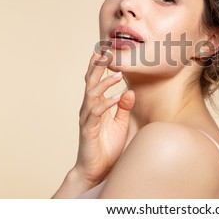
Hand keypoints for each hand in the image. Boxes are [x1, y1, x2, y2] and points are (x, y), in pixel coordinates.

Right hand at [74, 51, 134, 186]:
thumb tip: (130, 91)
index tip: (106, 49)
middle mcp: (89, 108)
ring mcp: (87, 118)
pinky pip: (96, 113)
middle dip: (98, 66)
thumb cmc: (107, 146)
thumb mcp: (120, 123)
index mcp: (96, 105)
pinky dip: (106, 103)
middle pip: (91, 82)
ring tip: (117, 74)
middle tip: (107, 51)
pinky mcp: (88, 129)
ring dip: (105, 83)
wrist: (96, 170)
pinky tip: (116, 97)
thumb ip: (123, 107)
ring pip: (92, 94)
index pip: (96, 81)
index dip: (100, 65)